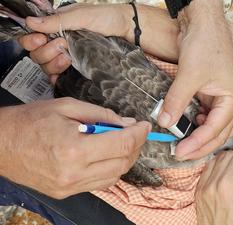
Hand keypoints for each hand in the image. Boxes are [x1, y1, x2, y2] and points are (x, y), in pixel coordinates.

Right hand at [0, 98, 150, 198]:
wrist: (1, 145)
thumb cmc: (30, 122)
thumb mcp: (67, 107)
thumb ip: (101, 115)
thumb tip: (126, 122)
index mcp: (74, 149)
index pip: (122, 144)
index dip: (139, 133)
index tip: (144, 125)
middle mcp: (74, 173)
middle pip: (122, 162)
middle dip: (136, 145)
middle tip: (136, 132)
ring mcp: (70, 187)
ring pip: (115, 176)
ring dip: (126, 158)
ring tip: (124, 142)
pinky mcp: (67, 192)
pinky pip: (101, 184)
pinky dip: (112, 169)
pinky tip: (110, 156)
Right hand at [18, 3, 131, 81]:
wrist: (127, 32)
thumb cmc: (107, 19)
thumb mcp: (80, 16)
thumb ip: (56, 21)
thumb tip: (31, 22)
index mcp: (57, 28)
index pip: (34, 36)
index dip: (32, 40)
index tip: (40, 39)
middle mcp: (60, 43)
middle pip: (37, 54)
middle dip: (46, 52)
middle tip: (62, 45)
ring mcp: (69, 57)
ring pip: (47, 67)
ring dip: (54, 63)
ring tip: (67, 57)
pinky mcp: (78, 69)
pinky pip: (60, 77)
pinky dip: (58, 76)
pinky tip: (66, 70)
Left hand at [157, 0, 232, 159]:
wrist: (202, 23)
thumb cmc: (205, 45)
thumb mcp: (189, 76)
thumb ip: (176, 101)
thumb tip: (164, 122)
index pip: (215, 130)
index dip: (197, 143)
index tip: (179, 152)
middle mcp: (229, 101)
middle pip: (218, 132)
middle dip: (200, 145)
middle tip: (181, 154)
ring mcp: (220, 97)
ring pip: (211, 125)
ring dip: (197, 135)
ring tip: (182, 143)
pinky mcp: (209, 92)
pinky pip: (203, 113)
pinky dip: (194, 122)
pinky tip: (185, 124)